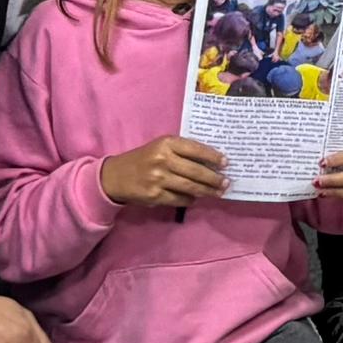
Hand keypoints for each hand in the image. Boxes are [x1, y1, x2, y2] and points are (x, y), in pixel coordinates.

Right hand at [100, 133, 227, 209]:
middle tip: (227, 182)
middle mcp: (163, 160)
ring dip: (207, 191)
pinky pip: (179, 199)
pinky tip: (196, 198)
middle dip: (214, 178)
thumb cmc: (143, 159)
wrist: (116, 176)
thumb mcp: (160, 147)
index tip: (226, 162)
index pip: (196, 149)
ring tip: (218, 192)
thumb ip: (181, 151)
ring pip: (190, 187)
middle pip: (196, 171)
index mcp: (166, 143)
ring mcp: (159, 179)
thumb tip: (210, 163)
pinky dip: (190, 199)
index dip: (213, 156)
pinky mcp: (155, 196)